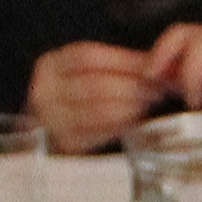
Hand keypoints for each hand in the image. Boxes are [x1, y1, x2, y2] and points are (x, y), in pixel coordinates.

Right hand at [22, 38, 170, 153]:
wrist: (48, 132)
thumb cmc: (74, 95)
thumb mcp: (83, 72)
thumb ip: (112, 65)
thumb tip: (152, 62)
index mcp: (49, 66)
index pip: (88, 57)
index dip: (123, 60)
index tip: (151, 64)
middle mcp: (44, 92)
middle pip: (95, 84)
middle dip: (132, 86)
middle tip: (156, 88)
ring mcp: (51, 120)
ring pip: (100, 111)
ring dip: (131, 106)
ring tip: (148, 103)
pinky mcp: (65, 144)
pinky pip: (100, 133)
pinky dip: (122, 125)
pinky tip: (135, 119)